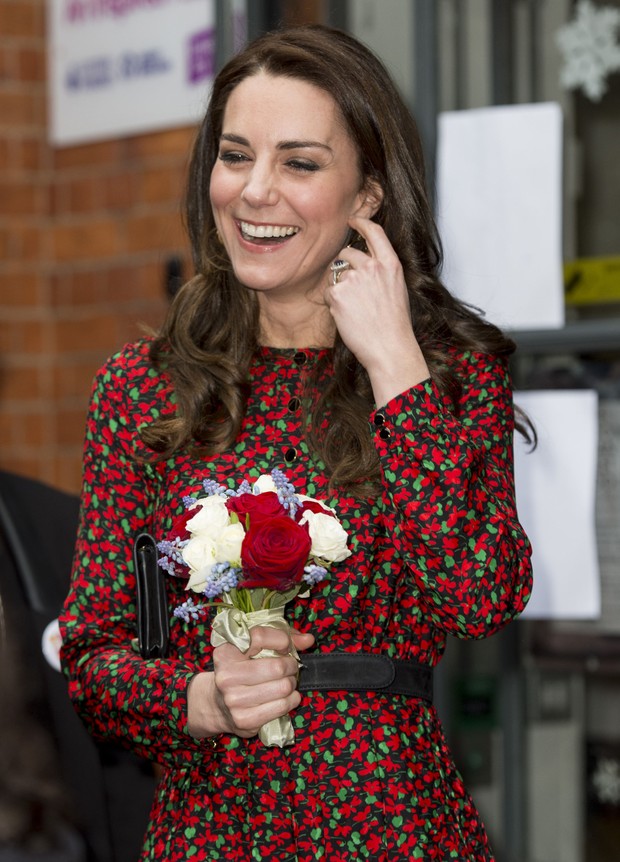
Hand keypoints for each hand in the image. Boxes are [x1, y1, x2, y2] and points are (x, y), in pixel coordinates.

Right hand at [187, 626, 313, 739]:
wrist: (217, 705)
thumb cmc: (241, 670)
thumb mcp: (253, 649)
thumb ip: (282, 638)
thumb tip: (308, 639)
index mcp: (226, 652)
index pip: (260, 636)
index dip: (281, 639)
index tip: (286, 646)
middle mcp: (226, 675)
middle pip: (276, 667)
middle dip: (291, 666)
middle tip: (290, 667)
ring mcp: (234, 700)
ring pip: (283, 687)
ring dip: (292, 684)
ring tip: (287, 682)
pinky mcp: (244, 720)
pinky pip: (282, 707)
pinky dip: (291, 700)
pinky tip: (286, 697)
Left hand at [325, 215, 429, 405]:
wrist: (389, 347)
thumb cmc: (394, 324)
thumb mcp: (397, 289)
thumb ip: (381, 271)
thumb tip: (364, 261)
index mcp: (390, 265)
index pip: (374, 232)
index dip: (361, 223)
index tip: (352, 220)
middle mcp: (372, 267)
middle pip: (347, 253)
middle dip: (344, 266)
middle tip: (352, 290)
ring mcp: (354, 279)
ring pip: (336, 274)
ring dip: (340, 288)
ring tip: (355, 309)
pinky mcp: (339, 294)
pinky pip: (328, 292)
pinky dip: (334, 303)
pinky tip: (348, 316)